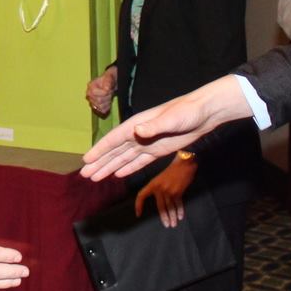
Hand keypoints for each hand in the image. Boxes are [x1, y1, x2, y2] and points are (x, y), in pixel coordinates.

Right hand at [81, 75, 249, 180]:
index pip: (113, 140)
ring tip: (96, 177)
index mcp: (137, 125)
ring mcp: (147, 143)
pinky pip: (139, 162)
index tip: (86, 160)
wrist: (204, 113)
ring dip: (110, 167)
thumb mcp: (170, 119)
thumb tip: (136, 131)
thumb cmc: (187, 112)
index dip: (99, 150)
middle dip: (100, 163)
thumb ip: (153, 126)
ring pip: (124, 158)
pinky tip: (118, 174)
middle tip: (86, 175)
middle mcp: (138, 134)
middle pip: (115, 151)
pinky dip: (128, 168)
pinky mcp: (158, 150)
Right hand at [85, 67, 117, 115]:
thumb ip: (107, 82)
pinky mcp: (96, 107)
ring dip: (107, 102)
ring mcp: (92, 102)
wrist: (110, 85)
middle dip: (107, 97)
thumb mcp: (109, 77)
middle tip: (110, 93)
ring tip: (109, 97)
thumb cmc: (109, 80)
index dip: (104, 92)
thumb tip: (106, 89)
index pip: (94, 93)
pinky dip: (107, 107)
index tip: (108, 89)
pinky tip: (108, 102)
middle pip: (98, 101)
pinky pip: (102, 111)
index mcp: (90, 86)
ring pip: (100, 106)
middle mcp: (89, 95)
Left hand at [135, 155, 196, 226]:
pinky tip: (180, 216)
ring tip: (173, 224)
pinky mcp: (178, 192)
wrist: (184, 163)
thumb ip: (159, 188)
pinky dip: (180, 211)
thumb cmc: (172, 169)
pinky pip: (178, 204)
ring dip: (172, 217)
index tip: (138, 214)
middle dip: (164, 217)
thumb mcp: (161, 178)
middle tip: (167, 225)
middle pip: (160, 206)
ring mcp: (169, 191)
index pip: (141, 196)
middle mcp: (159, 189)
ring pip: (170, 207)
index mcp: (152, 184)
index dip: (138, 205)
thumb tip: (162, 201)